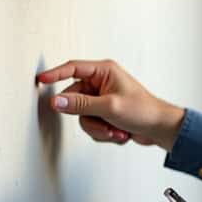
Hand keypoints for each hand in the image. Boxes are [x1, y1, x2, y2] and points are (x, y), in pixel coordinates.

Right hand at [35, 59, 184, 151]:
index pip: (73, 68)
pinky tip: (120, 133)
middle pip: (75, 99)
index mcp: (105, 72)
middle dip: (89, 118)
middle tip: (105, 124)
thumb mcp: (110, 107)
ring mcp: (102, 99)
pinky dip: (104, 132)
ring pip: (82, 117)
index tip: (40, 80)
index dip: (55, 74)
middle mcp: (102, 83)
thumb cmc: (144, 111)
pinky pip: (91, 125)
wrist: (161, 129)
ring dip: (99, 128)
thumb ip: (80, 105)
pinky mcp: (104, 113)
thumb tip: (56, 102)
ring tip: (117, 130)